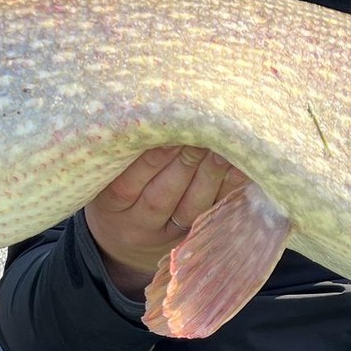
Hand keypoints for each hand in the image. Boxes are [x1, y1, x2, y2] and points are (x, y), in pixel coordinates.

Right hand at [85, 146, 245, 297]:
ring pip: (190, 209)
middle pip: (160, 198)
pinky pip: (213, 213)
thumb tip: (158, 112)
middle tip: (202, 134)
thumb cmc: (119, 189)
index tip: (169, 135)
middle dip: (184, 164)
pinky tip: (240, 167)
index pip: (125, 185)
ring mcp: (168, 234)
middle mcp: (137, 224)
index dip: (149, 161)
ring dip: (209, 177)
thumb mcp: (109, 173)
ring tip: (222, 149)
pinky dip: (229, 190)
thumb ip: (126, 151)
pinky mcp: (195, 234)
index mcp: (110, 206)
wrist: (126, 237)